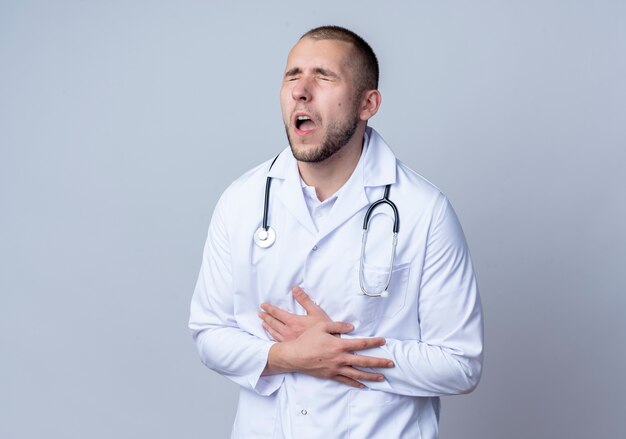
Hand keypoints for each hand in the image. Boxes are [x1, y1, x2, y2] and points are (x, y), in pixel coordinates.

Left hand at [260, 286, 330, 341]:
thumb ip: (304, 299)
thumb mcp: (316, 311)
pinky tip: (271, 335)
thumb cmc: (324, 329)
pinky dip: (272, 336)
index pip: (277, 313)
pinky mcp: (290, 348)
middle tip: (260, 313)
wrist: (327, 347)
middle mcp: (288, 331)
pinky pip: (277, 341)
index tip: (263, 305)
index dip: (269, 309)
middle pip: (273, 322)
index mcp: (293, 321)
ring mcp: (288, 341)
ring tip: (263, 323)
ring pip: (274, 332)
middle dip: (266, 317)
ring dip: (267, 326)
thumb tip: (295, 288)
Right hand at [264, 321, 394, 388]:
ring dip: (371, 376)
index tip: (384, 342)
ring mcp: (336, 369)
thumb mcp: (321, 326)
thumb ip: (338, 325)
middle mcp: (340, 358)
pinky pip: (346, 381)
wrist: (294, 356)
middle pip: (364, 361)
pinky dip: (356, 383)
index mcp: (340, 345)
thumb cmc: (307, 340)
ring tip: (382, 377)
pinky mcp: (330, 376)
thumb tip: (352, 327)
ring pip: (358, 374)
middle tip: (391, 364)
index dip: (374, 342)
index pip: (361, 343)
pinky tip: (363, 386)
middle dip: (379, 362)